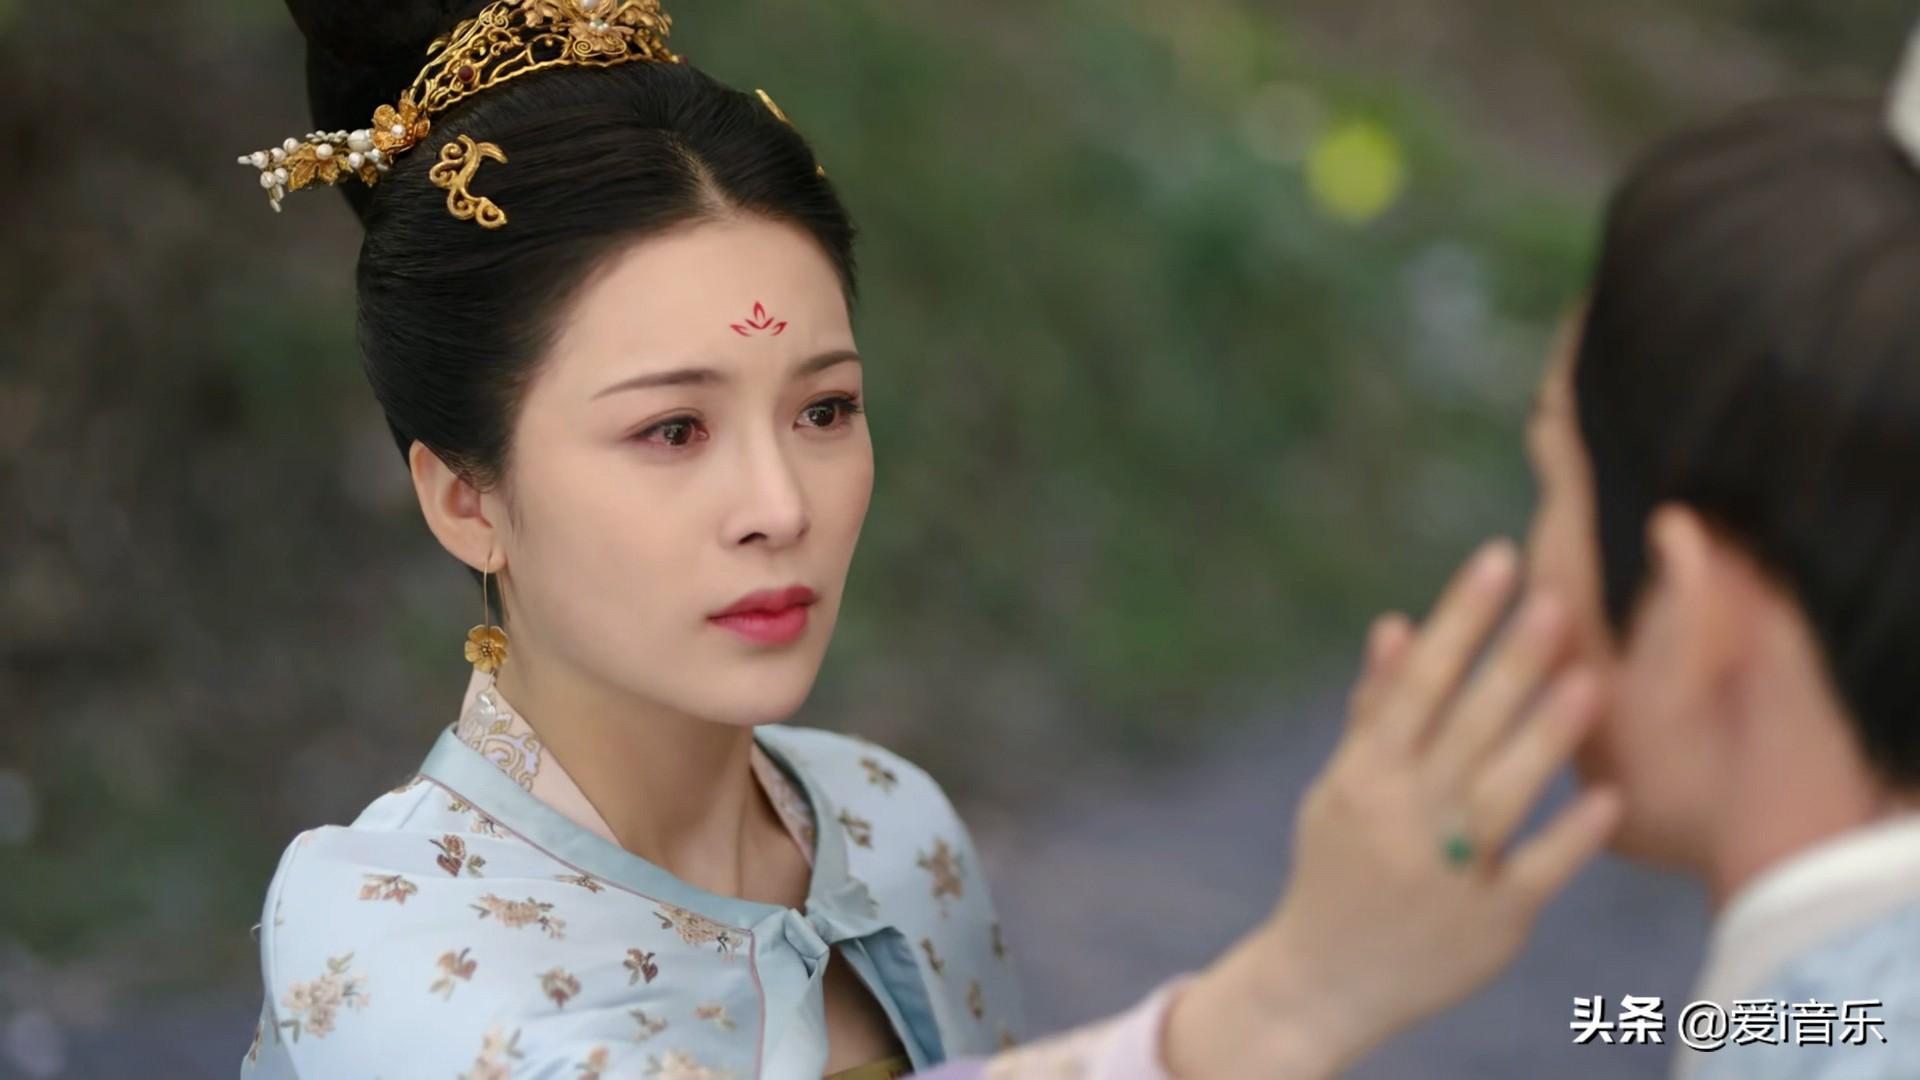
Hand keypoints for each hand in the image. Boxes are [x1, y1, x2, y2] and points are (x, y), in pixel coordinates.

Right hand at [1164, 540, 1621, 1078]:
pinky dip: (1570, 838)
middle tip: (1559, 598)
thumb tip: (1397, 623)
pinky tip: (1609, 798)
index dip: (1459, 620)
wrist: (1324, 980)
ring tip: (1591, 683)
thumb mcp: (1340, 785)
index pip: (1418, 683)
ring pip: (1498, 795)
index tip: (1498, 560)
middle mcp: (1401, 817)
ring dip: (1543, 739)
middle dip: (1509, 662)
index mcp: (1364, 774)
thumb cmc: (1339, 866)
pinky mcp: (1488, 925)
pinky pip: (1534, 874)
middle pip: (1463, 729)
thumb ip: (1376, 709)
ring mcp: (1444, 873)